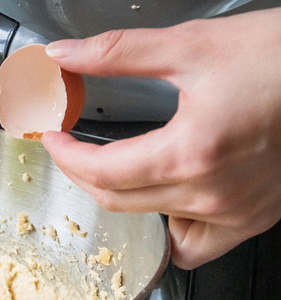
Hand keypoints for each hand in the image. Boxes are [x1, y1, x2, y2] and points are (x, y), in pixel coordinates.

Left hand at [41, 8, 280, 268]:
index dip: (65, 156)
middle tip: (71, 149)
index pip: (101, 172)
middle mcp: (214, 194)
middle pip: (117, 202)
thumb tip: (65, 54)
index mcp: (193, 152)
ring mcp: (237, 213)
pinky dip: (169, 231)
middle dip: (81, 175)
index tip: (52, 139)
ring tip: (112, 169)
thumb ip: (117, 53)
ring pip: (151, 227)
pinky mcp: (255, 219)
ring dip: (120, 201)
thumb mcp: (192, 45)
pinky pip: (195, 247)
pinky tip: (163, 200)